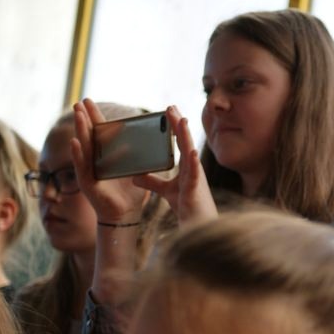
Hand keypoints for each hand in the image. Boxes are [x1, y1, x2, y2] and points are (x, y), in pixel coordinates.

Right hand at [71, 98, 148, 222]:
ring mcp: (88, 171)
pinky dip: (78, 154)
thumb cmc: (131, 193)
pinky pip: (81, 167)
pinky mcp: (87, 183)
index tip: (90, 102)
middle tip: (80, 101)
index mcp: (105, 157)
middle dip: (84, 118)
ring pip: (83, 147)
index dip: (95, 118)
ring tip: (78, 115)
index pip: (99, 133)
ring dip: (80, 130)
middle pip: (88, 136)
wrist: (126, 215)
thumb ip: (140, 155)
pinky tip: (75, 142)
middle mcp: (94, 162)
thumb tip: (152, 139)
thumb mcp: (136, 169)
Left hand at [133, 105, 216, 224]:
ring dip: (187, 136)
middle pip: (185, 142)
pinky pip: (195, 173)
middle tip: (171, 106)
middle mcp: (193, 168)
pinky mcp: (196, 189)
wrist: (199, 226)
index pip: (180, 143)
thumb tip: (135, 174)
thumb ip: (152, 181)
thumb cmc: (188, 207)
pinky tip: (190, 151)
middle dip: (179, 124)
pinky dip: (193, 162)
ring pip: (190, 153)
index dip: (175, 127)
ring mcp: (197, 177)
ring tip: (182, 120)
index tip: (169, 111)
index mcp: (187, 167)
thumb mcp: (166, 191)